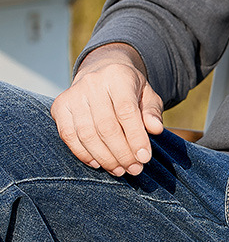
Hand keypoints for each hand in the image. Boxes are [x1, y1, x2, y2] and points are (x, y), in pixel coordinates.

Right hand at [50, 43, 163, 176]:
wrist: (101, 71)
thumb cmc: (129, 89)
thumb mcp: (147, 95)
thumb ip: (152, 112)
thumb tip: (156, 129)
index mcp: (118, 76)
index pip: (126, 111)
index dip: (135, 137)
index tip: (144, 158)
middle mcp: (92, 83)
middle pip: (106, 126)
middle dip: (121, 153)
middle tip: (134, 168)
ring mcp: (73, 94)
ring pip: (86, 134)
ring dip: (104, 157)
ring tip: (119, 170)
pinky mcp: (59, 106)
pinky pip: (68, 136)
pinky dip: (83, 153)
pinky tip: (98, 163)